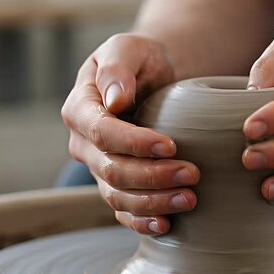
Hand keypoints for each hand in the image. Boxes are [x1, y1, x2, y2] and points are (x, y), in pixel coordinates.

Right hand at [61, 34, 199, 234]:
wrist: (154, 77)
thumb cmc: (142, 59)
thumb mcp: (129, 48)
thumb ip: (118, 68)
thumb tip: (114, 100)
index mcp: (80, 108)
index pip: (102, 132)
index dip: (135, 143)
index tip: (171, 145)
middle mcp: (84, 144)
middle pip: (112, 170)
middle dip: (152, 176)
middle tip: (192, 175)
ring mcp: (98, 168)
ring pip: (118, 196)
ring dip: (153, 202)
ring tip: (190, 199)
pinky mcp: (116, 185)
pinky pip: (123, 211)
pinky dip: (142, 222)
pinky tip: (166, 225)